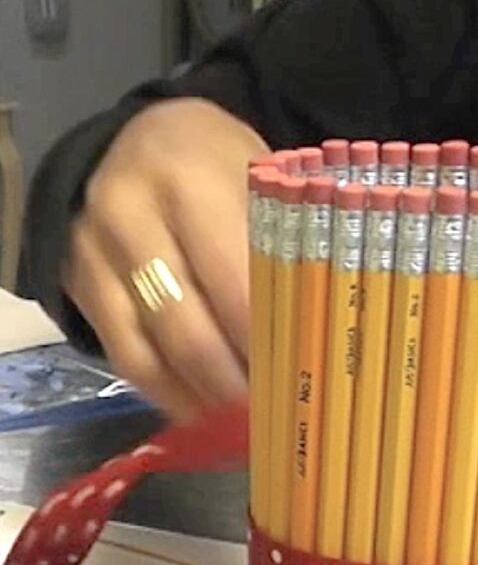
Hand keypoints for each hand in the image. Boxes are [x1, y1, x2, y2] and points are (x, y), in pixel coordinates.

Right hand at [63, 98, 268, 419]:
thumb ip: (279, 249)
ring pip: (153, 355)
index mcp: (189, 184)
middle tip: (276, 413)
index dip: (268, 345)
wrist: (136, 141)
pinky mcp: (79, 288)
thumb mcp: (258, 180)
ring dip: (203, 399)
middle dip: (236, 385)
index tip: (300, 381)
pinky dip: (169, 393)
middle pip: (191, 332)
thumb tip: (312, 339)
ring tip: (245, 422)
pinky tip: (205, 411)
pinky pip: (126, 358)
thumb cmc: (217, 165)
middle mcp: (130, 218)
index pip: (235, 287)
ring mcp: (96, 256)